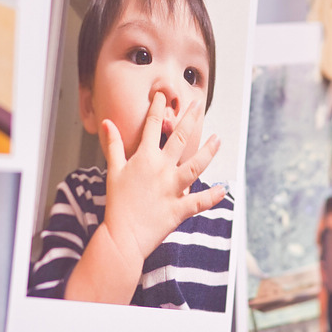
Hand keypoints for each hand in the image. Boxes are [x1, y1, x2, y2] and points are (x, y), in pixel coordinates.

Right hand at [99, 93, 222, 264]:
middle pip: (180, 138)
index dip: (158, 108)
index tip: (163, 95)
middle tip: (199, 105)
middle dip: (191, 119)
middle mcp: (161, 169)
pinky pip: (200, 201)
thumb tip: (107, 123)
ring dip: (209, 151)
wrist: (122, 235)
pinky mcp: (180, 208)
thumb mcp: (113, 171)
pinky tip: (223, 188)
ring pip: (196, 165)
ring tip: (218, 139)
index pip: (152, 126)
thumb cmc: (117, 204)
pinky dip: (213, 196)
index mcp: (144, 159)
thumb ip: (113, 145)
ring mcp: (172, 188)